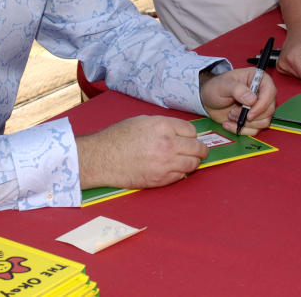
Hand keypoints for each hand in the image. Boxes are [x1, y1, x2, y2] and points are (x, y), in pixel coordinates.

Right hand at [76, 115, 207, 189]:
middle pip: (197, 148)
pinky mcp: (160, 179)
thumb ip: (164, 125)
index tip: (189, 138)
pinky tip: (172, 168)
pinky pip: (181, 176)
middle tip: (198, 150)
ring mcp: (165, 164)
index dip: (191, 134)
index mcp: (163, 126)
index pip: (192, 131)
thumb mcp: (142, 121)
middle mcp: (167, 144)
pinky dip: (180, 172)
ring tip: (186, 160)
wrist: (101, 158)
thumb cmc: (118, 137)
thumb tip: (180, 132)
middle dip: (199, 149)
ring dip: (192, 162)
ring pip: (193, 164)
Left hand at [200, 67, 276, 135]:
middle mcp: (261, 93)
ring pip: (264, 122)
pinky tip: (229, 123)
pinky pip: (255, 130)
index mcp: (257, 79)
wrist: (207, 100)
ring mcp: (258, 107)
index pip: (270, 91)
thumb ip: (237, 90)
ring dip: (245, 123)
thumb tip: (252, 99)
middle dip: (250, 116)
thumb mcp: (223, 85)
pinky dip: (241, 129)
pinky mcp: (253, 119)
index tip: (250, 113)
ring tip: (230, 115)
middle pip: (269, 109)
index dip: (262, 104)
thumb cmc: (215, 87)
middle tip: (233, 112)